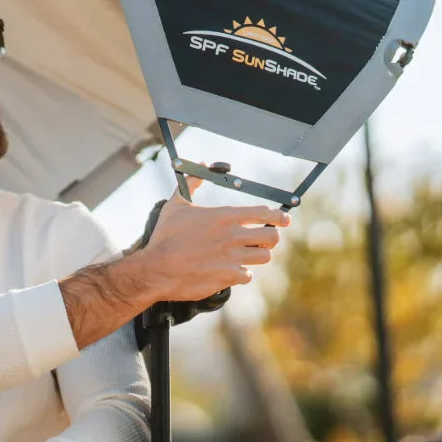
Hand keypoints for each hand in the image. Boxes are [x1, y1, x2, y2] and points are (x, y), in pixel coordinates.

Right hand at [140, 191, 289, 300]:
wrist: (157, 269)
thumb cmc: (165, 236)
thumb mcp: (176, 204)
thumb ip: (192, 182)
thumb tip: (202, 164)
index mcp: (224, 217)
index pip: (264, 213)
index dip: (278, 216)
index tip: (284, 219)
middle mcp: (232, 236)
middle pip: (272, 237)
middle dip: (270, 237)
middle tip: (262, 239)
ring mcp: (232, 258)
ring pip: (264, 256)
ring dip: (257, 255)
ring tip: (247, 255)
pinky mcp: (228, 277)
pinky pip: (247, 275)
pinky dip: (241, 273)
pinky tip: (231, 270)